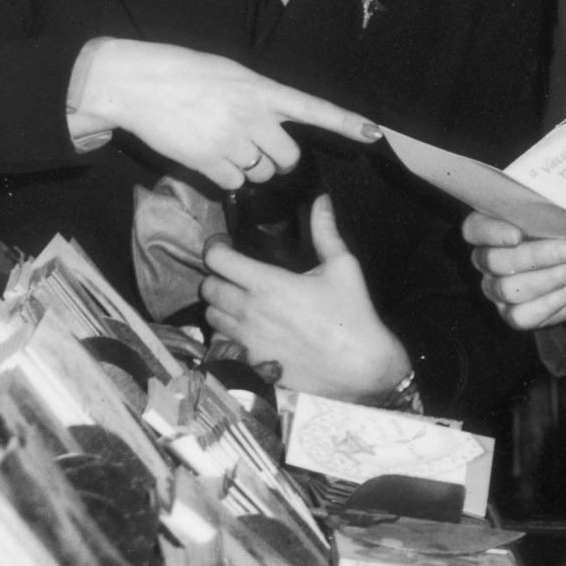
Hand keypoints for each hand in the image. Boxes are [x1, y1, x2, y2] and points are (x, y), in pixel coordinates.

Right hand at [76, 38, 378, 191]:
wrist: (136, 83)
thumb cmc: (184, 72)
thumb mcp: (231, 75)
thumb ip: (259, 98)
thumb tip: (274, 124)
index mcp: (263, 89)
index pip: (315, 108)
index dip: (347, 123)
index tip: (375, 133)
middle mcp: (254, 116)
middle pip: (288, 157)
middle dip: (277, 160)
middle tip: (254, 146)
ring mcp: (232, 140)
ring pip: (260, 173)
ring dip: (248, 168)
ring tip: (221, 143)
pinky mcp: (208, 161)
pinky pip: (233, 183)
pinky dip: (224, 177)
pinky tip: (206, 155)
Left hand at [200, 197, 411, 402]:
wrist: (357, 365)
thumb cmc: (352, 314)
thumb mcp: (343, 267)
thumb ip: (326, 232)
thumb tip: (322, 200)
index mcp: (268, 283)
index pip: (217, 259)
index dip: (215, 247)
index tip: (225, 245)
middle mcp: (249, 310)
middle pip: (208, 287)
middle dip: (217, 276)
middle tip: (233, 273)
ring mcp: (246, 338)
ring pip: (210, 315)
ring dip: (219, 304)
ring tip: (237, 299)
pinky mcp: (249, 360)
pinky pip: (220, 341)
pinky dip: (226, 331)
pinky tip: (245, 327)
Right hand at [462, 212, 565, 331]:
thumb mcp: (560, 213)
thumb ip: (551, 207)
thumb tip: (562, 202)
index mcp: (489, 229)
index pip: (474, 229)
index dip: (492, 233)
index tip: (518, 234)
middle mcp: (486, 260)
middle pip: (496, 262)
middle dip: (535, 256)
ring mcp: (496, 289)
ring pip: (509, 289)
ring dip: (549, 278)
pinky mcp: (512, 314)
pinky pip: (521, 315)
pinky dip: (549, 302)